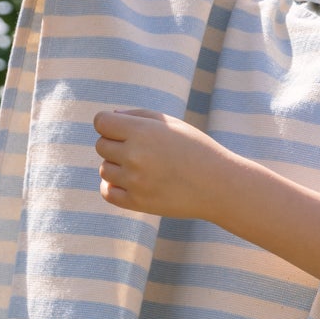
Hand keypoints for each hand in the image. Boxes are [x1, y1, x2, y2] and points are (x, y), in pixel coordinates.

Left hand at [93, 107, 230, 220]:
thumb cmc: (196, 149)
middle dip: (116, 144)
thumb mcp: (172, 124)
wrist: (219, 185)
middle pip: (101, 145)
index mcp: (142, 131)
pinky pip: (108, 192)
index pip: (101, 122)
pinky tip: (131, 182)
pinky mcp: (137, 202)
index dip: (109, 123)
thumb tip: (110, 117)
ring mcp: (134, 181)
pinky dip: (114, 186)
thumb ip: (139, 116)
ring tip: (143, 167)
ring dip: (117, 166)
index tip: (122, 129)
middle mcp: (134, 155)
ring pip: (104, 169)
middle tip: (141, 149)